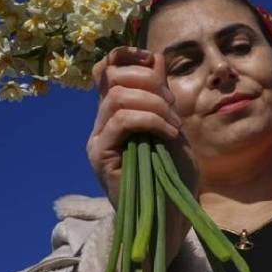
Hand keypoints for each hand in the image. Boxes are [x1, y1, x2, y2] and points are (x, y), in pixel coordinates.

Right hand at [87, 46, 196, 206]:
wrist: (171, 216)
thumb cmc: (174, 177)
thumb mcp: (173, 128)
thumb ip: (161, 96)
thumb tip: (154, 58)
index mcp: (116, 115)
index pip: (106, 71)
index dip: (125, 55)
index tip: (152, 60)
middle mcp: (101, 124)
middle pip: (111, 77)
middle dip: (149, 84)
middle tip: (173, 110)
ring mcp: (98, 140)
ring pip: (116, 97)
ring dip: (154, 105)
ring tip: (173, 128)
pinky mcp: (100, 156)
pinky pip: (122, 120)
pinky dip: (151, 120)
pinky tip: (169, 135)